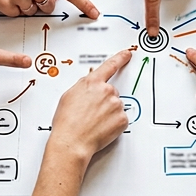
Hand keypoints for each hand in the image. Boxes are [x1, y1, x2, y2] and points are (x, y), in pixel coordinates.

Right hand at [46, 49, 132, 167]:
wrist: (72, 142)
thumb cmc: (67, 122)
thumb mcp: (69, 96)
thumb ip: (83, 86)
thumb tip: (89, 87)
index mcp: (92, 83)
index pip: (110, 65)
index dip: (120, 58)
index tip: (128, 53)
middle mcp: (107, 91)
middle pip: (111, 92)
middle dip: (104, 101)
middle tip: (91, 113)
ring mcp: (116, 105)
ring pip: (116, 106)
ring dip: (108, 113)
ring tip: (94, 122)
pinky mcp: (122, 119)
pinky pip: (120, 119)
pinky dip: (113, 124)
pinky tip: (101, 128)